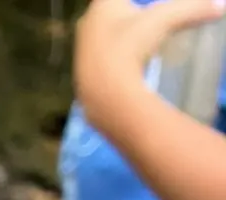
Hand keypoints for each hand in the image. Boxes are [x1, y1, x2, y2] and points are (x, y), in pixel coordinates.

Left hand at [75, 0, 225, 130]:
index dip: (129, 0)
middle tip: (141, 16)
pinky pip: (100, 58)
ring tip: (135, 39)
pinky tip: (124, 62)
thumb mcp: (167, 20)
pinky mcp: (82, 73)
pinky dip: (112, 57)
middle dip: (125, 12)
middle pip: (109, 11)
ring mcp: (82, 51)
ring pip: (102, 36)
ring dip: (117, 35)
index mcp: (102, 5)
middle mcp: (87, 24)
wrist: (106, 95)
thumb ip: (193, 9)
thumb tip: (220, 6)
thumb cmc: (133, 47)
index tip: (146, 8)